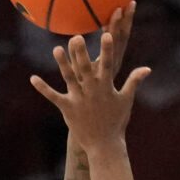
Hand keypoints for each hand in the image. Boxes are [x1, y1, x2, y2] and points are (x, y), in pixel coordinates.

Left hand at [30, 6, 149, 147]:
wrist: (104, 145)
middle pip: (86, 69)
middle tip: (77, 36)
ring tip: (56, 49)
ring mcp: (79, 100)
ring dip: (62, 64)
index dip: (107, 50)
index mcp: (106, 87)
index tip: (107, 34)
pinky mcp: (68, 109)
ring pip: (69, 79)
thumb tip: (147, 68)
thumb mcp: (126, 100)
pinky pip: (53, 97)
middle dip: (82, 53)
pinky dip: (43, 88)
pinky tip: (33, 78)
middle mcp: (92, 91)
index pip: (108, 65)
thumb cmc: (116, 121)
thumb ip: (134, 81)